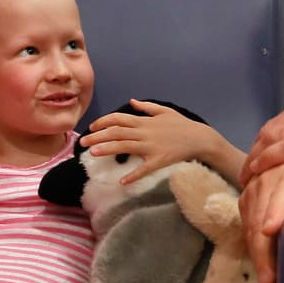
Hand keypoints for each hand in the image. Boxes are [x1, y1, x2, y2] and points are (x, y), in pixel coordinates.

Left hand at [82, 99, 223, 184]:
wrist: (200, 139)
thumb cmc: (182, 125)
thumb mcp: (165, 111)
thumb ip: (147, 107)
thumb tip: (132, 100)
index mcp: (144, 121)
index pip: (118, 118)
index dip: (103, 122)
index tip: (92, 128)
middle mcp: (145, 132)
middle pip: (116, 132)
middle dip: (98, 136)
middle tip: (83, 144)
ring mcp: (152, 147)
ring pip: (126, 147)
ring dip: (108, 150)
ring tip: (94, 154)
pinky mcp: (160, 160)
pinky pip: (144, 168)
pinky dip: (133, 175)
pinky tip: (122, 182)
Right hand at [241, 157, 283, 282]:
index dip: (276, 211)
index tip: (270, 230)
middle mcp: (269, 177)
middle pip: (261, 219)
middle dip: (264, 253)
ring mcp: (254, 188)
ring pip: (250, 226)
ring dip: (257, 256)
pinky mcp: (248, 197)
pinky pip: (246, 225)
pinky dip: (253, 248)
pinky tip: (263, 269)